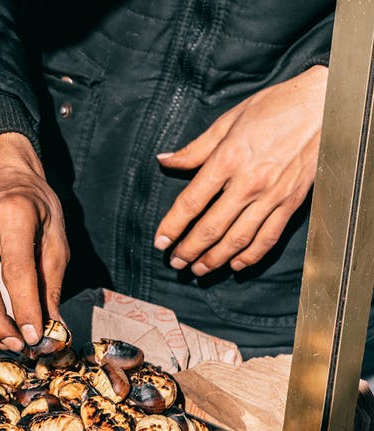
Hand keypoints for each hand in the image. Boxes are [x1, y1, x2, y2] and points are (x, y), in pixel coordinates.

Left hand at [154, 65, 327, 273]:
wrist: (325, 106)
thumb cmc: (275, 107)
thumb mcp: (228, 121)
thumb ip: (195, 149)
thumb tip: (164, 161)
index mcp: (228, 159)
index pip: (191, 202)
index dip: (172, 226)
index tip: (160, 242)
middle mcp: (249, 183)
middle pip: (211, 228)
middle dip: (189, 250)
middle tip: (175, 263)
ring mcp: (273, 195)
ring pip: (238, 239)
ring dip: (215, 259)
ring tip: (198, 270)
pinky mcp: (292, 202)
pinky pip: (269, 237)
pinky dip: (251, 256)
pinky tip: (236, 265)